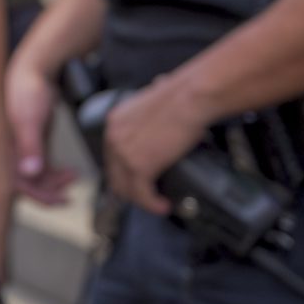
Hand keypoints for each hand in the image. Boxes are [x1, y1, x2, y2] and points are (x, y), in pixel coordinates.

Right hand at [6, 54, 76, 207]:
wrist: (32, 70)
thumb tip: (30, 173)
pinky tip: (68, 171)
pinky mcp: (33, 141)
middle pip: (28, 182)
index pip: (20, 183)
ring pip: (36, 175)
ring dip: (53, 181)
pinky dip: (53, 171)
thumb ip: (30, 147)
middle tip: (70, 195)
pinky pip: (41, 164)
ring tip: (73, 178)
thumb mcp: (30, 121)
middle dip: (49, 190)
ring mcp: (23, 146)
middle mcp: (12, 151)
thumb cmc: (27, 92)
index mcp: (7, 150)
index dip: (40, 195)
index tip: (61, 200)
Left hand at [102, 75, 209, 213]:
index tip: (138, 180)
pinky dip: (153, 204)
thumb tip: (159, 102)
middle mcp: (113, 138)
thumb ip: (149, 113)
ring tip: (157, 203)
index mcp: (115, 122)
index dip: (125, 172)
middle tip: (148, 196)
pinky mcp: (139, 166)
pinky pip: (142, 195)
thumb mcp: (154, 104)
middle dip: (131, 189)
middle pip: (115, 175)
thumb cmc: (182, 96)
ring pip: (126, 189)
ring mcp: (123, 153)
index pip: (112, 156)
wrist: (190, 99)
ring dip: (142, 200)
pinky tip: (163, 206)